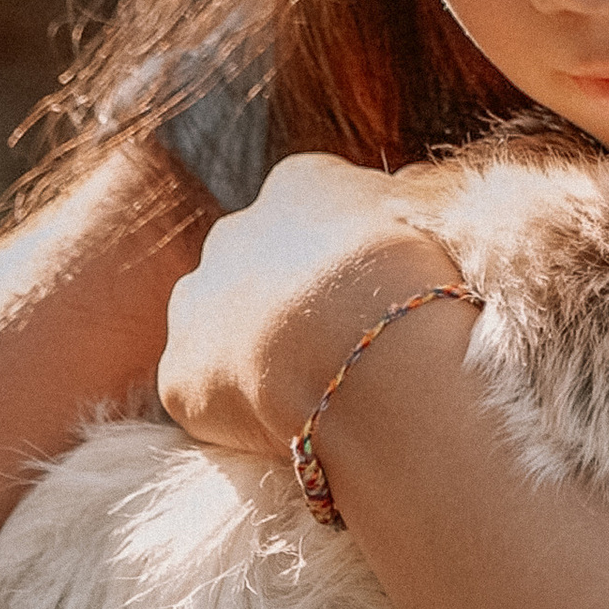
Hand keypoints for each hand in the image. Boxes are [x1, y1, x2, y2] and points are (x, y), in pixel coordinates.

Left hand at [158, 150, 470, 459]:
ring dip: (248, 347)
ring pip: (215, 324)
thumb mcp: (428, 212)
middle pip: (253, 262)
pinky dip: (233, 407)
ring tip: (307, 386)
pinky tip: (280, 424)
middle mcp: (232, 232)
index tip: (372, 290)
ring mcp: (196, 304)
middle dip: (284, 296)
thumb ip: (405, 195)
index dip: (344, 253)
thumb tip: (407, 183)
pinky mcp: (179, 374)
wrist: (368, 347)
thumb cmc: (414, 275)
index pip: (311, 206)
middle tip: (336, 342)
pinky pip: (203, 391)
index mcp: (297, 184)